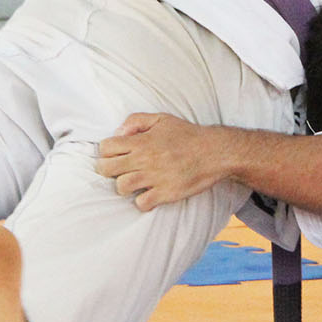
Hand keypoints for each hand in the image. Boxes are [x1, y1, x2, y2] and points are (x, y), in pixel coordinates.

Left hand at [96, 113, 232, 210]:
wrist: (215, 152)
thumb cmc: (187, 135)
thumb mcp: (161, 119)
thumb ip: (136, 120)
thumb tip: (118, 132)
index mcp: (141, 141)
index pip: (106, 147)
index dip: (106, 151)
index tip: (115, 154)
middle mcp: (144, 159)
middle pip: (107, 169)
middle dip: (107, 169)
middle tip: (117, 170)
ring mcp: (154, 178)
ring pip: (121, 187)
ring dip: (123, 186)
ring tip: (133, 183)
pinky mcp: (166, 193)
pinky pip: (141, 203)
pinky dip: (142, 201)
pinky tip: (148, 195)